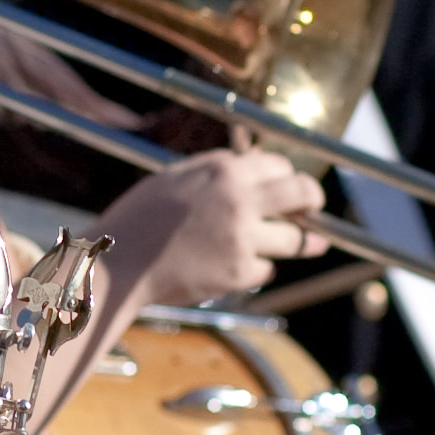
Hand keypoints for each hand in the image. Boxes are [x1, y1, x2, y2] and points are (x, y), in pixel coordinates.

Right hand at [105, 148, 327, 306]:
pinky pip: (265, 269)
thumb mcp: (176, 178)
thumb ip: (217, 170)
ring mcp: (242, 238)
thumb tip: (257, 161)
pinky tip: (240, 265)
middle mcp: (238, 201)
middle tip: (315, 206)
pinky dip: (257, 268)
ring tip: (311, 242)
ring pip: (294, 238)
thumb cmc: (139, 218)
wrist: (119, 263)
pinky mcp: (238, 272)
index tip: (288, 184)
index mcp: (222, 171)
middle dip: (314, 199)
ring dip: (301, 240)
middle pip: (301, 193)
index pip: (277, 165)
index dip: (285, 174)